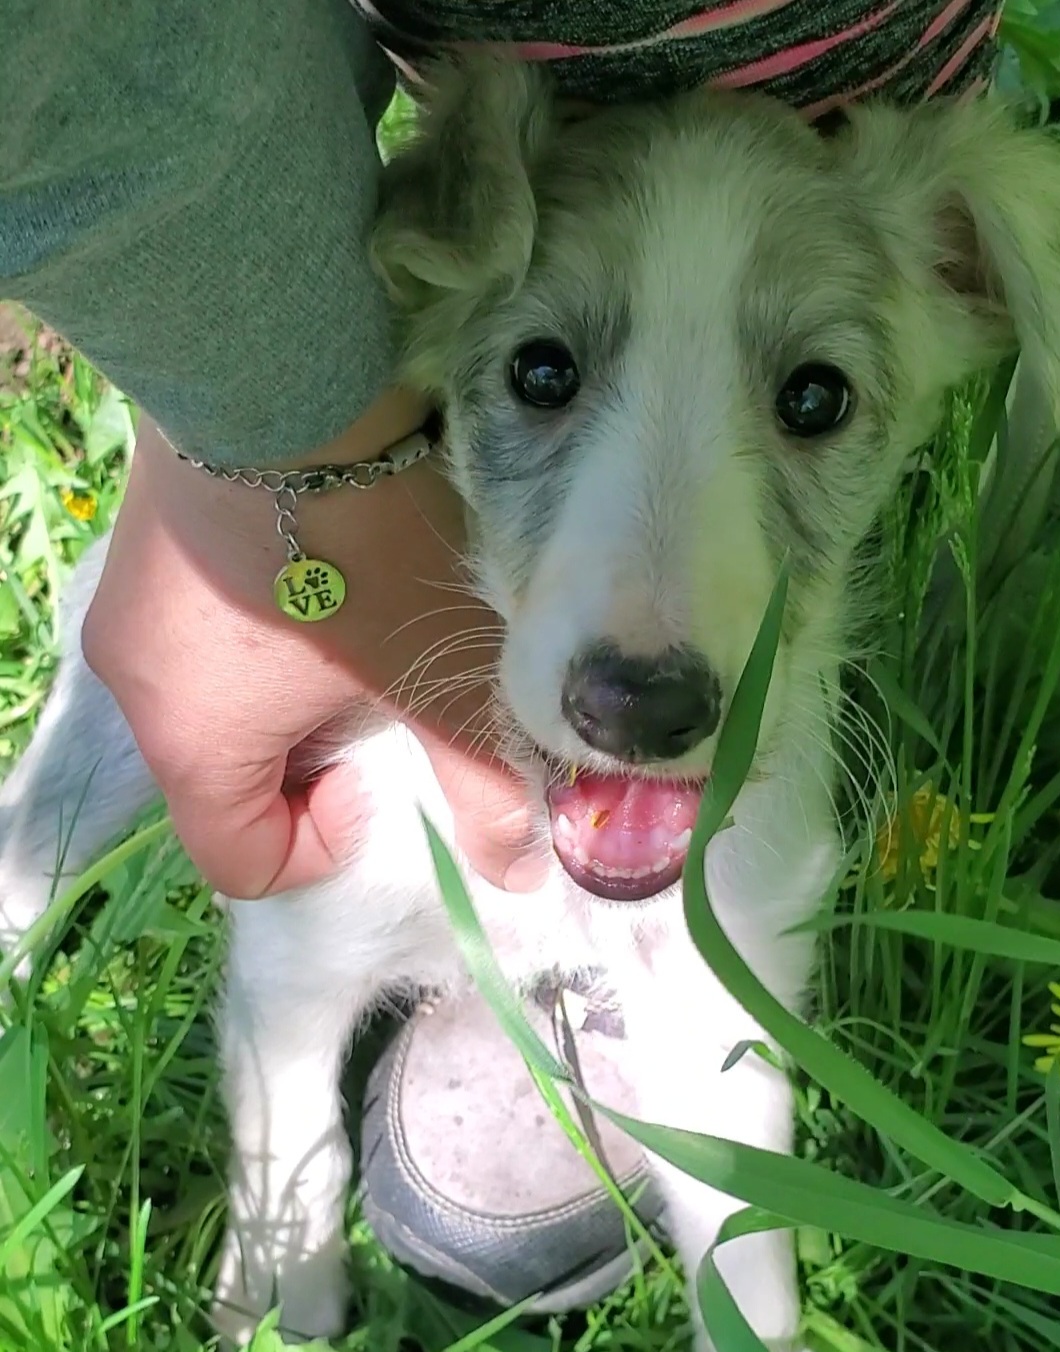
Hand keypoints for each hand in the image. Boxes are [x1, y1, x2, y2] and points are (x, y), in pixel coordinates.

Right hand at [80, 396, 545, 898]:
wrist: (291, 367)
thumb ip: (483, 781)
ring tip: (357, 617)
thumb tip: (524, 870)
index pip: (239, 859)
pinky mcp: (141, 537)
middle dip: (314, 758)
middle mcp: (138, 684)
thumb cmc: (366, 545)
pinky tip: (320, 559)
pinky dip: (260, 624)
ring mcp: (129, 604)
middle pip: (228, 777)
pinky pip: (201, 624)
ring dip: (289, 687)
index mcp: (195, 744)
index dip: (319, 848)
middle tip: (381, 693)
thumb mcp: (436, 675)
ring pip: (216, 696)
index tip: (377, 783)